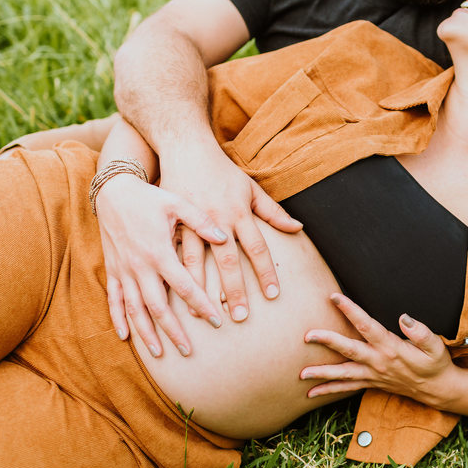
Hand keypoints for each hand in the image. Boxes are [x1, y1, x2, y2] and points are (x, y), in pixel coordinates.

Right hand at [95, 174, 226, 357]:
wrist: (113, 191)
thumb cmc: (149, 197)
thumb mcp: (178, 203)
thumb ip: (201, 222)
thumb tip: (224, 238)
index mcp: (160, 252)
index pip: (184, 286)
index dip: (201, 304)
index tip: (216, 320)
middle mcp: (140, 266)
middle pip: (158, 307)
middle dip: (174, 331)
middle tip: (189, 350)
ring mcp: (124, 270)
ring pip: (135, 309)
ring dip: (147, 333)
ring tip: (160, 353)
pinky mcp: (112, 269)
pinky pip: (113, 299)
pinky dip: (118, 319)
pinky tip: (126, 337)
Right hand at [157, 146, 301, 322]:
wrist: (184, 148)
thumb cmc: (220, 170)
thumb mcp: (249, 186)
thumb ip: (272, 211)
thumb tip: (298, 228)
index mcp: (237, 212)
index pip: (256, 248)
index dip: (266, 271)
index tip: (273, 295)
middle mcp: (214, 221)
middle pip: (227, 262)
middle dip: (234, 291)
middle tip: (240, 317)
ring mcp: (190, 224)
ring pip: (194, 264)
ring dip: (198, 292)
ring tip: (201, 319)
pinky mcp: (170, 225)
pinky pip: (171, 256)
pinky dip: (172, 275)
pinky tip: (169, 298)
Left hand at [299, 293, 457, 405]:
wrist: (437, 390)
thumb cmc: (435, 363)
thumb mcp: (435, 346)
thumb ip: (421, 332)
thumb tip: (404, 318)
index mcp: (391, 348)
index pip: (367, 326)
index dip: (351, 310)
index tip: (335, 297)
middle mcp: (378, 362)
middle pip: (348, 350)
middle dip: (327, 341)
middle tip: (307, 335)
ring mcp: (373, 375)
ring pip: (344, 374)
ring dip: (322, 373)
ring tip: (302, 374)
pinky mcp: (371, 383)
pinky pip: (347, 388)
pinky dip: (329, 390)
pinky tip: (312, 393)